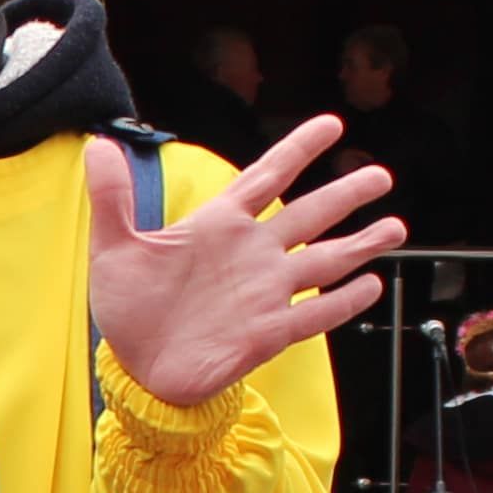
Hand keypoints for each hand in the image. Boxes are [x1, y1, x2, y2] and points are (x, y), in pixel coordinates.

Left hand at [86, 120, 406, 412]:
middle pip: (310, 215)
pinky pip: (313, 314)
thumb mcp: (113, 247)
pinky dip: (342, 301)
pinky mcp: (268, 333)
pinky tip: (371, 286)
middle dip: (346, 194)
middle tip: (381, 175)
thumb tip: (97, 143)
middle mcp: (251, 254)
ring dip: (359, 244)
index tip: (333, 123)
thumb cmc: (128, 307)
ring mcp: (265, 293)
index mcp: (219, 225)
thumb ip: (112, 196)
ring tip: (396, 226)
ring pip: (323, 261)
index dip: (299, 149)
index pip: (267, 176)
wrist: (137, 369)